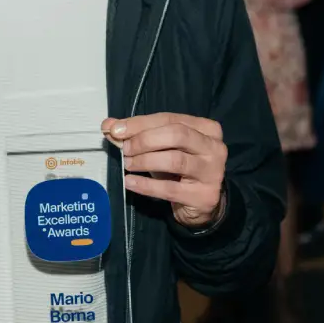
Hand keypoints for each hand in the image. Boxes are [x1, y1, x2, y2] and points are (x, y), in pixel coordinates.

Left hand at [103, 113, 227, 228]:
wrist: (202, 203)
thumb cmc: (181, 170)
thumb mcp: (162, 148)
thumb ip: (137, 134)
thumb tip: (109, 125)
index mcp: (207, 129)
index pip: (170, 119)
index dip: (140, 123)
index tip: (116, 129)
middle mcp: (214, 147)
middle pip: (176, 135)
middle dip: (145, 140)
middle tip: (125, 149)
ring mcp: (212, 172)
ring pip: (174, 160)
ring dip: (145, 161)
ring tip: (127, 164)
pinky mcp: (203, 196)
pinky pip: (169, 188)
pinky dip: (146, 185)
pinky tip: (130, 182)